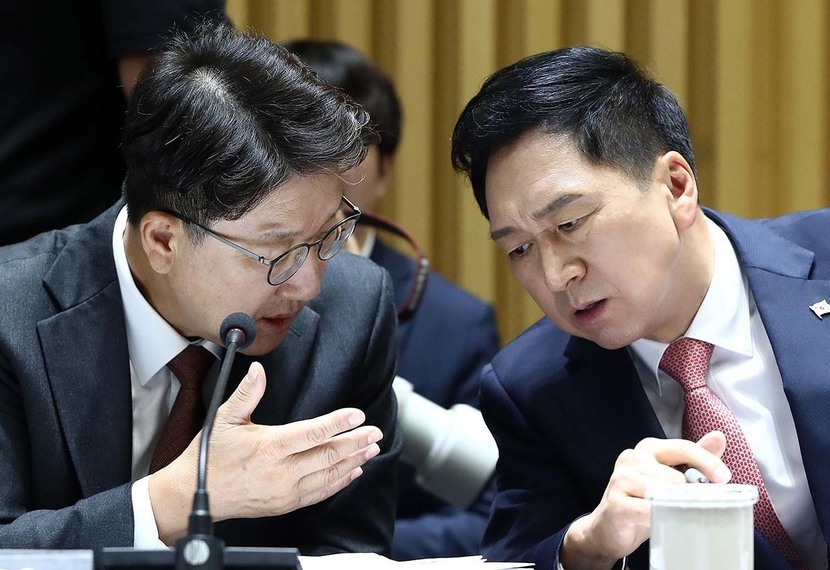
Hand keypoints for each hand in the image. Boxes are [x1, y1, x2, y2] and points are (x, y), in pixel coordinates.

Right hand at [149, 362, 381, 543]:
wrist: (193, 495)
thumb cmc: (210, 456)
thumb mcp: (225, 419)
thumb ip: (247, 393)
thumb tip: (259, 371)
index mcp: (270, 446)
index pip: (313, 432)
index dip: (338, 423)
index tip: (357, 415)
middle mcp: (281, 471)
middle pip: (328, 455)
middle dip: (356, 442)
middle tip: (375, 432)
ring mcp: (285, 490)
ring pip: (329, 475)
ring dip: (353, 461)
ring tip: (371, 449)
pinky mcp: (285, 504)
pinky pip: (320, 493)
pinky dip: (339, 481)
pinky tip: (352, 471)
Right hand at [559, 431, 729, 569]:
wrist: (608, 527)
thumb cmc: (643, 501)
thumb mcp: (671, 478)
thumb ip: (694, 458)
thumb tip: (719, 437)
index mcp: (648, 448)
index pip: (683, 447)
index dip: (707, 462)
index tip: (724, 478)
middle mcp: (633, 457)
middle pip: (677, 475)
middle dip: (690, 493)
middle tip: (694, 506)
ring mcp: (622, 478)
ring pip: (665, 492)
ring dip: (675, 507)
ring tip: (671, 514)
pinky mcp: (617, 501)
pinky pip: (651, 509)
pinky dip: (661, 517)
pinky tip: (659, 520)